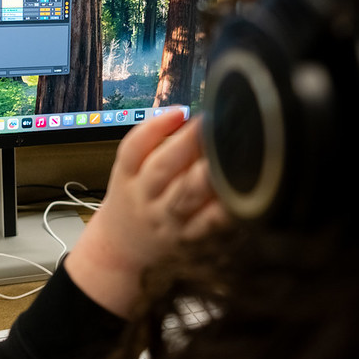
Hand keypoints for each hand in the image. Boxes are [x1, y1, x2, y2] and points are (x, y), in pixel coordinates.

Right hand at [65, 110, 226, 317]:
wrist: (120, 247)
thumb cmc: (133, 198)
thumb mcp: (128, 169)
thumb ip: (151, 140)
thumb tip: (185, 115)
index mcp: (127, 176)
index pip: (133, 149)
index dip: (155, 127)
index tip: (180, 112)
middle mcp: (145, 198)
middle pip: (161, 168)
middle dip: (187, 143)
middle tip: (212, 124)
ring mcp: (166, 220)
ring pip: (185, 196)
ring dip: (205, 175)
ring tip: (226, 156)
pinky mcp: (188, 240)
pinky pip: (208, 225)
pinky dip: (223, 211)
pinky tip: (238, 196)